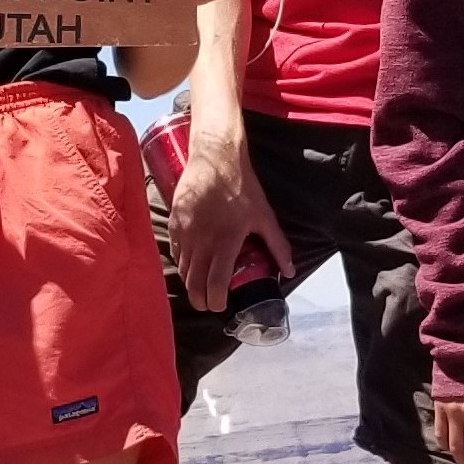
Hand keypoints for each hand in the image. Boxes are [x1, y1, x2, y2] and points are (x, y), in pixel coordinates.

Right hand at [166, 121, 295, 311]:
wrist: (215, 157)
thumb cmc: (242, 186)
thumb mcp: (265, 216)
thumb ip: (278, 246)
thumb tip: (290, 271)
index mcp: (225, 241)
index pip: (215, 283)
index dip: (216, 300)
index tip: (220, 306)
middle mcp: (202, 240)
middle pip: (194, 282)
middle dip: (201, 299)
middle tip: (208, 304)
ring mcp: (185, 231)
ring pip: (183, 269)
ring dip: (190, 283)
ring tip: (200, 288)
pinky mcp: (174, 221)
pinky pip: (175, 251)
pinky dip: (182, 263)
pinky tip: (191, 264)